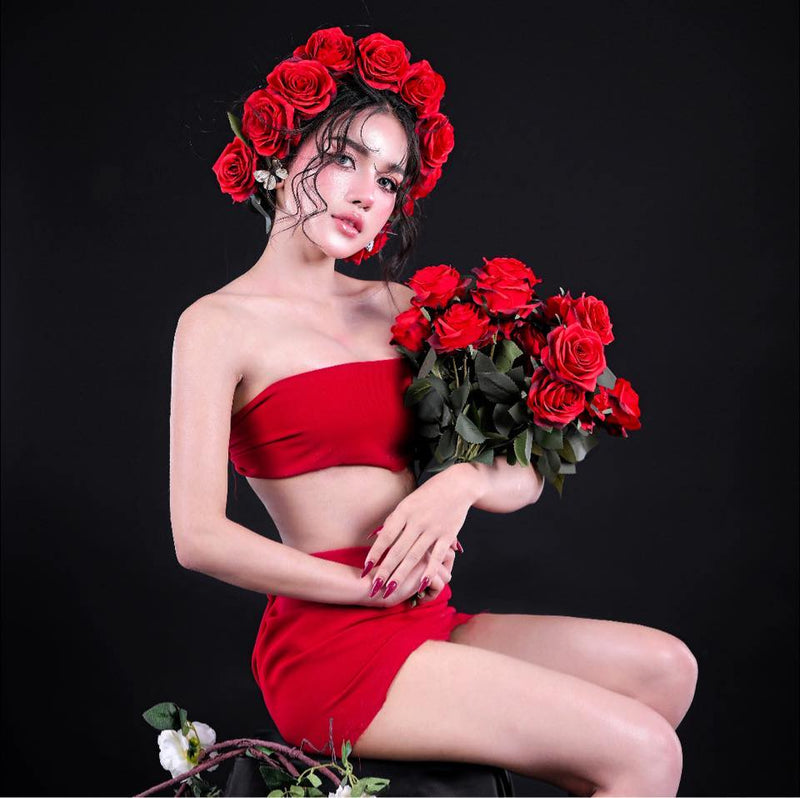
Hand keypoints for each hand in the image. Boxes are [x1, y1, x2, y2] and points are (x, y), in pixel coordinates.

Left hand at [360, 464, 477, 601]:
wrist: (458, 485)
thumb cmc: (429, 494)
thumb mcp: (407, 502)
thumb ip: (392, 521)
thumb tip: (374, 537)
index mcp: (404, 510)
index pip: (386, 536)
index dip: (375, 553)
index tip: (366, 569)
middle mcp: (417, 521)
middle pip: (398, 550)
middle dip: (385, 570)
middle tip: (374, 588)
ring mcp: (433, 529)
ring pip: (415, 556)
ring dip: (402, 574)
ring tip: (391, 589)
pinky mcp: (448, 535)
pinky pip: (437, 555)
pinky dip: (430, 570)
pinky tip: (422, 583)